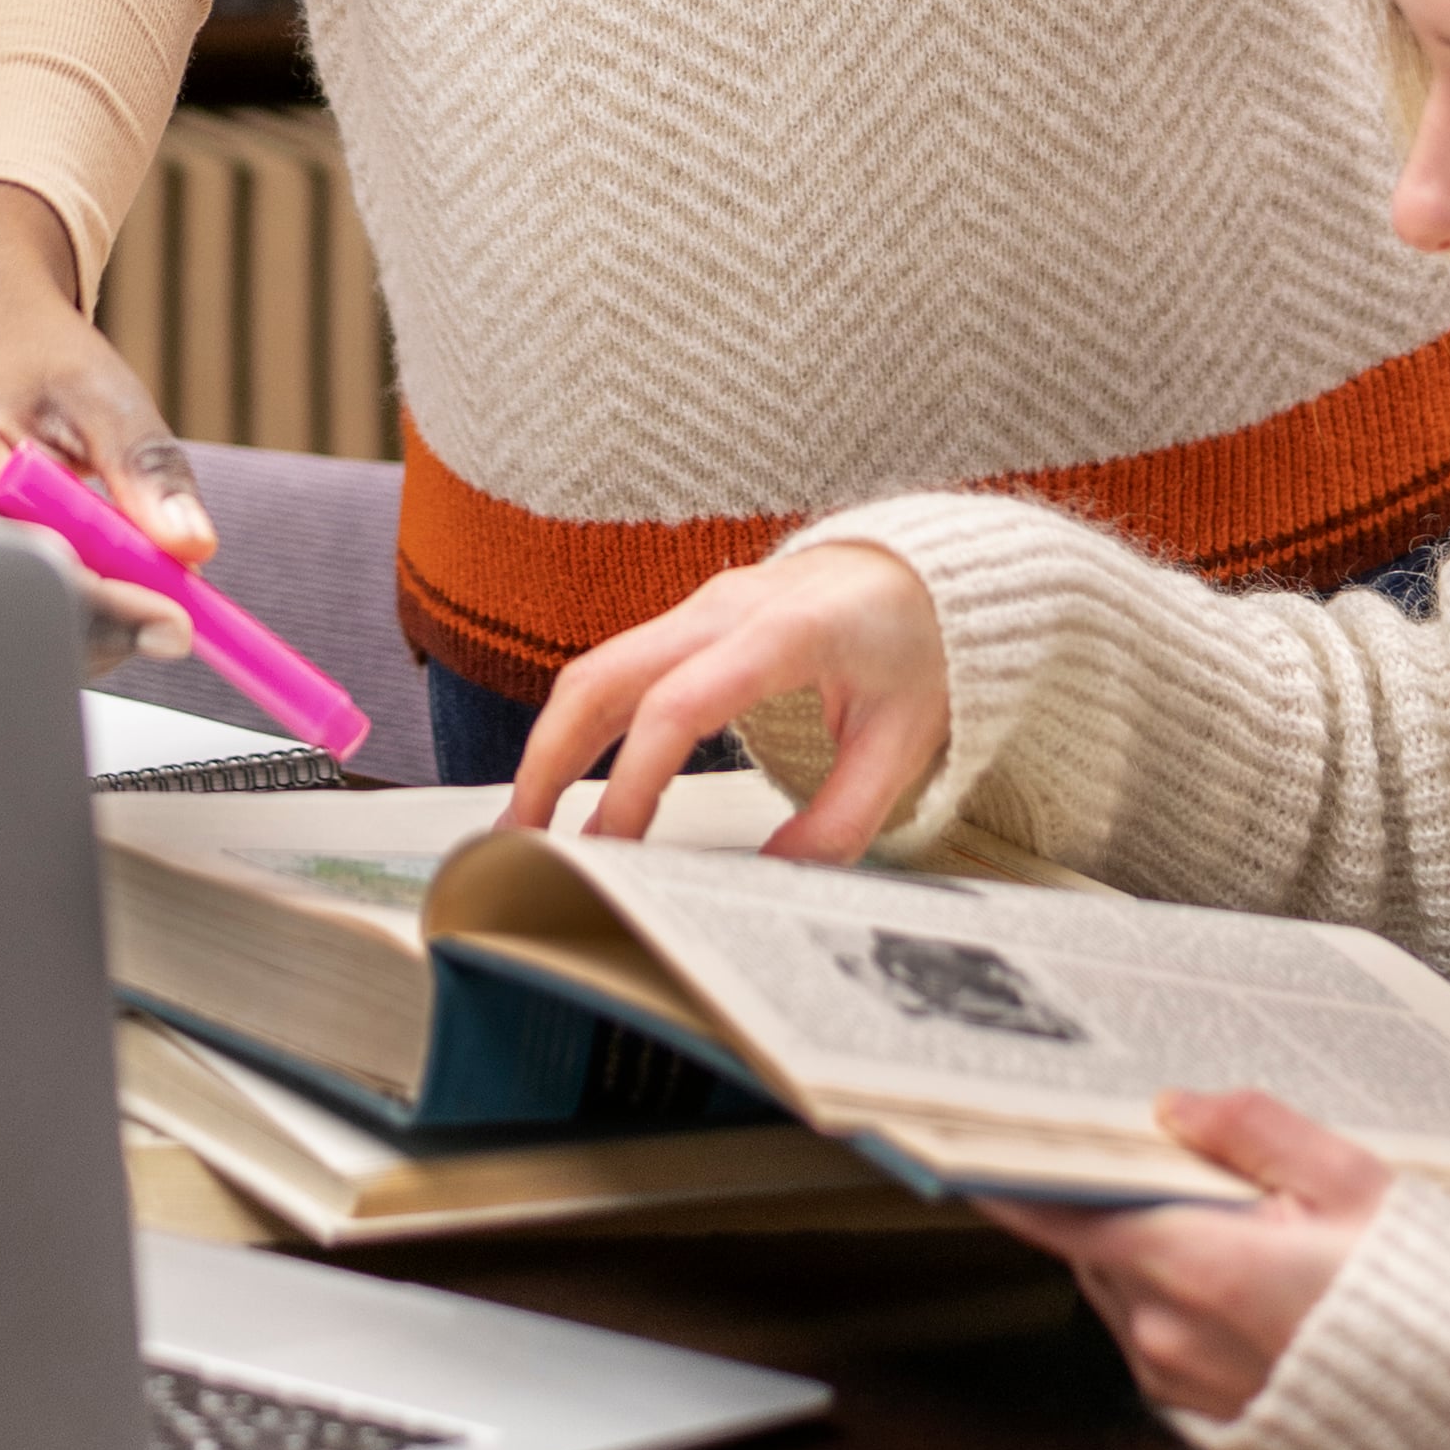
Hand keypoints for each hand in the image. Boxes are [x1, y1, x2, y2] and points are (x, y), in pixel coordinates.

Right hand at [0, 184, 217, 655]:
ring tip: (128, 558)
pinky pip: (12, 621)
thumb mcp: (103, 392)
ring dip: (92, 621)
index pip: (21, 572)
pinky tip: (92, 568)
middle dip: (106, 623)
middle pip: (13, 621)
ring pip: (16, 634)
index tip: (174, 618)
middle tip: (173, 602)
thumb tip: (192, 549)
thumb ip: (147, 467)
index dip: (103, 607)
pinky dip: (69, 613)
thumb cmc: (34, 354)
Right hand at [502, 543, 949, 853]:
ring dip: (553, 742)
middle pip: (605, 676)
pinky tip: (570, 776)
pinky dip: (582, 722)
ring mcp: (702, 607)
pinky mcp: (692, 619)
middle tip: (523, 841)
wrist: (926, 570)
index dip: (634, 781)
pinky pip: (619, 664)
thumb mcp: (904, 742)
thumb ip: (841, 818)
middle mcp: (725, 609)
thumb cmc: (920, 648)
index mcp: (783, 635)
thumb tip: (772, 879)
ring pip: (597, 666)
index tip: (612, 851)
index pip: (679, 707)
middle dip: (551, 760)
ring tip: (529, 821)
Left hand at [984, 1088, 1394, 1419]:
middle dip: (1115, 1189)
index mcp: (1190, 1264)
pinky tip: (1246, 1273)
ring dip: (1152, 1241)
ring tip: (1230, 1208)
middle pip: (1094, 1235)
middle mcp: (1163, 1330)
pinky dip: (1178, 1292)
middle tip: (1158, 1140)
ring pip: (1124, 1282)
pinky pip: (1157, 1330)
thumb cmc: (1421, 1314)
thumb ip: (1254, 1132)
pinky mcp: (1201, 1414)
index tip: (962, 1132)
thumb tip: (1175, 1104)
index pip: (1056, 1207)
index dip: (1005, 1169)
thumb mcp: (1354, 1186)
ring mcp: (1178, 1380)